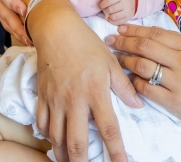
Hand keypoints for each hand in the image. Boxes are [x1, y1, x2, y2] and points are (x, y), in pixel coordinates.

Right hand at [0, 0, 31, 45]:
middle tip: (32, 35)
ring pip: (8, 25)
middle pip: (7, 16)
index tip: (24, 10)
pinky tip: (30, 41)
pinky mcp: (2, 16)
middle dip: (19, 27)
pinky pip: (9, 27)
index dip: (14, 4)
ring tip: (34, 42)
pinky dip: (18, 35)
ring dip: (20, 34)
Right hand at [32, 0, 142, 161]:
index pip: (109, 129)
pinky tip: (53, 142)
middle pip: (77, 142)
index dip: (116, 152)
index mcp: (96, 92)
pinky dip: (47, 136)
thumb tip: (138, 105)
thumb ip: (125, 86)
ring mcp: (55, 100)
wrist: (56, 30)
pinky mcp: (42, 96)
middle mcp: (74, 100)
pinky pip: (42, 123)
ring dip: (63, 154)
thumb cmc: (86, 44)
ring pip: (56, 137)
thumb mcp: (110, 62)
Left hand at [100, 0, 136, 24]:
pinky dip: (112, 21)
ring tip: (108, 13)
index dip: (103, 4)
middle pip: (110, 9)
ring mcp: (127, 12)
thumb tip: (105, 1)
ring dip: (108, 15)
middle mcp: (125, 4)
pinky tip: (111, 17)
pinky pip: (117, 22)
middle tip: (105, 9)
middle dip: (105, 10)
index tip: (102, 5)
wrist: (132, 2)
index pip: (109, 0)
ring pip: (113, 17)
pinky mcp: (127, 18)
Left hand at [106, 23, 180, 131]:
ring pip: (142, 66)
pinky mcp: (172, 101)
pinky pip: (145, 88)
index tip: (120, 28)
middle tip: (111, 40)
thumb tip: (147, 34)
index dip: (134, 30)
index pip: (155, 34)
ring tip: (115, 57)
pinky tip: (127, 77)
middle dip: (124, 42)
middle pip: (145, 47)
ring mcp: (177, 82)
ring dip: (124, 60)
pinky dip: (133, 81)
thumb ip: (176, 43)